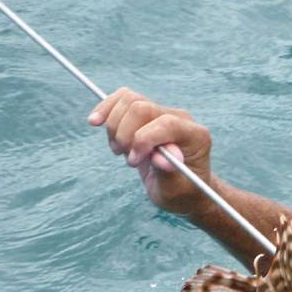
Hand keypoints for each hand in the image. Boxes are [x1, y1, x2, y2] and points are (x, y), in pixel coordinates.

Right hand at [89, 87, 213, 215]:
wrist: (182, 188)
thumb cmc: (181, 191)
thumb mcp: (176, 190)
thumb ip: (168, 172)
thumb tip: (159, 158)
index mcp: (196, 136)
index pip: (166, 123)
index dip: (143, 139)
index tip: (134, 161)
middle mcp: (181, 119)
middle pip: (141, 107)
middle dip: (125, 134)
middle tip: (129, 159)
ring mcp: (163, 113)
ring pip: (128, 101)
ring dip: (115, 127)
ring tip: (121, 151)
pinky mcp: (146, 114)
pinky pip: (122, 99)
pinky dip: (106, 109)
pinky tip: (95, 121)